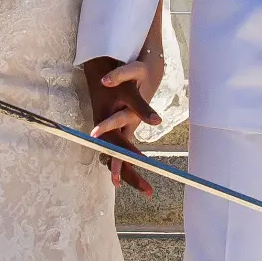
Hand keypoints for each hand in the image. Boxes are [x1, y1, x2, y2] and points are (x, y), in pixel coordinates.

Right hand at [82, 56, 160, 194]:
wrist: (104, 68)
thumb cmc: (119, 81)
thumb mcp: (130, 93)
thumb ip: (142, 109)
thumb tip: (157, 122)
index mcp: (109, 127)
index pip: (121, 153)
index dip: (129, 168)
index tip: (143, 187)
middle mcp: (107, 132)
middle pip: (119, 160)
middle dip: (132, 176)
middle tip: (149, 192)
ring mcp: (109, 132)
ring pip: (117, 157)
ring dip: (128, 172)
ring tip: (145, 188)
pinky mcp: (113, 129)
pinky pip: (118, 149)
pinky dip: (124, 161)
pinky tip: (128, 172)